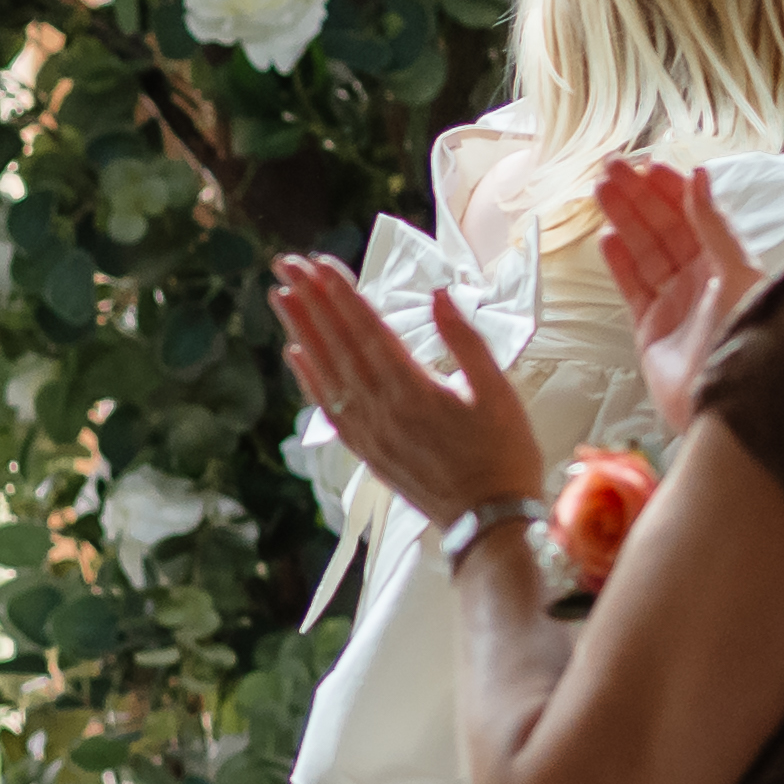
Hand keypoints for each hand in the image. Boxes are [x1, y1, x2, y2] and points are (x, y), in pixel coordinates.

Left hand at [270, 252, 547, 532]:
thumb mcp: (497, 390)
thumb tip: (439, 293)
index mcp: (414, 389)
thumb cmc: (504, 452)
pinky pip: (328, 409)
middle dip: (311, 300)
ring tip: (280, 295)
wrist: (490, 521)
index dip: (341, 294)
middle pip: (338, 344)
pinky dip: (308, 379)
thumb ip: (465, 339)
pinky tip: (294, 354)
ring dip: (301, 331)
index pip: (368, 329)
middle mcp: (382, 409)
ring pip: (326, 372)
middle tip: (287, 263)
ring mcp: (368, 432)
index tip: (319, 263)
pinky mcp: (365, 452)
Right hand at [591, 151, 755, 423]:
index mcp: (728, 262)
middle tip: (610, 168)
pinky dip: (618, 262)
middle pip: (664, 228)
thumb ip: (713, 225)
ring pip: (644, 251)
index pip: (695, 215)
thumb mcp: (736, 272)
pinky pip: (631, 287)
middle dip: (638, 197)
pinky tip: (605, 238)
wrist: (727, 399)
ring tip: (600, 191)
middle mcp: (701, 279)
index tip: (649, 164)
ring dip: (623, 220)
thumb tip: (699, 175)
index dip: (672, 189)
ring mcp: (674, 303)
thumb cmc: (743, 335)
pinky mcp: (650, 329)